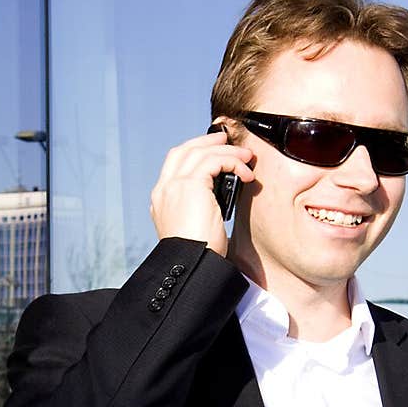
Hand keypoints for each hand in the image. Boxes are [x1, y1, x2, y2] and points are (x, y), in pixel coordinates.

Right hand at [149, 127, 254, 257]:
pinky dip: (232, 162)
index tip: (214, 151)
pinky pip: (214, 161)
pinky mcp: (190, 185)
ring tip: (246, 158)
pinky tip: (245, 173)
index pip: (174, 164)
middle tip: (227, 140)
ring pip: (200, 152)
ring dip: (227, 151)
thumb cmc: (198, 256)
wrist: (192, 266)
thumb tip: (216, 198)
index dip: (194, 152)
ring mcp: (174, 186)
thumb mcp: (194, 228)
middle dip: (206, 141)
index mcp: (161, 201)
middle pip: (183, 151)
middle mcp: (164, 190)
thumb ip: (197, 209)